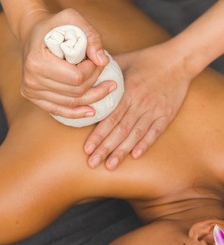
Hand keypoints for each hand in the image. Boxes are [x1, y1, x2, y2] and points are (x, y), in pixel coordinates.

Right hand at [20, 8, 116, 117]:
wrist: (31, 33)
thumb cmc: (52, 25)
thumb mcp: (71, 19)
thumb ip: (91, 37)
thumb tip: (103, 61)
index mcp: (37, 62)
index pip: (76, 77)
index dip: (93, 71)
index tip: (97, 60)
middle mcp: (31, 80)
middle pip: (75, 92)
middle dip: (95, 82)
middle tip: (103, 71)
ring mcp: (30, 91)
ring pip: (70, 103)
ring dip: (91, 96)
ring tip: (106, 88)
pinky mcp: (33, 98)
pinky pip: (58, 111)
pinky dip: (76, 113)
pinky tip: (90, 111)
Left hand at [84, 43, 191, 169]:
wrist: (179, 60)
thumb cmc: (147, 59)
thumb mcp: (123, 61)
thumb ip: (104, 72)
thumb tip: (85, 77)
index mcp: (127, 92)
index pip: (109, 118)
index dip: (97, 135)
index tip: (87, 148)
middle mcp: (139, 104)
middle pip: (119, 130)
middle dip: (105, 148)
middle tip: (93, 163)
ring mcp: (154, 110)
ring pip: (135, 135)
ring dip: (122, 151)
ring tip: (110, 165)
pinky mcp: (166, 114)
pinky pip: (155, 132)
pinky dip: (145, 144)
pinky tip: (135, 155)